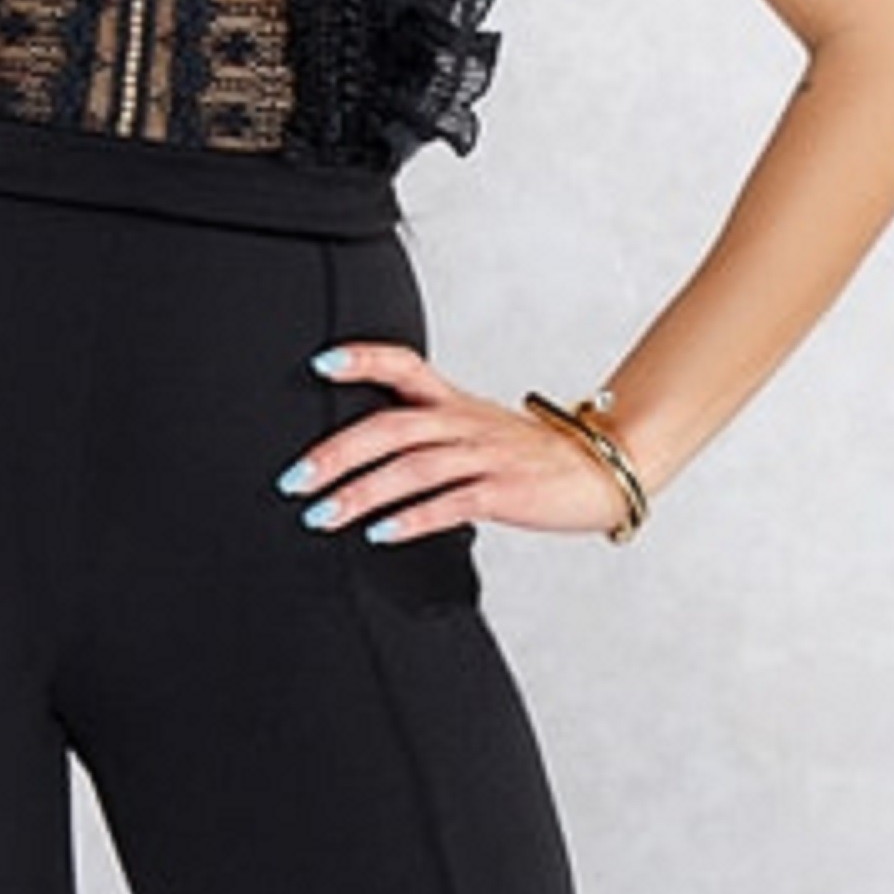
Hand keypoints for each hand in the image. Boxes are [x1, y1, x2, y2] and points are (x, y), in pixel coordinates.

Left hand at [275, 341, 635, 546]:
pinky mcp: (504, 492)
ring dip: (360, 493)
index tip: (320, 364)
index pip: (404, 366)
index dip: (363, 360)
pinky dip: (412, 519)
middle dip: (336, 454)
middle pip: (390, 427)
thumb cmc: (530, 457)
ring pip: (412, 468)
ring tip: (320, 515)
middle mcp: (464, 422)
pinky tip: (381, 534)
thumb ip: (426, 433)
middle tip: (293, 479)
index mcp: (454, 403)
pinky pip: (451, 503)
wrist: (601, 469)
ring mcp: (484, 456)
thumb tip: (364, 453)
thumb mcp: (475, 430)